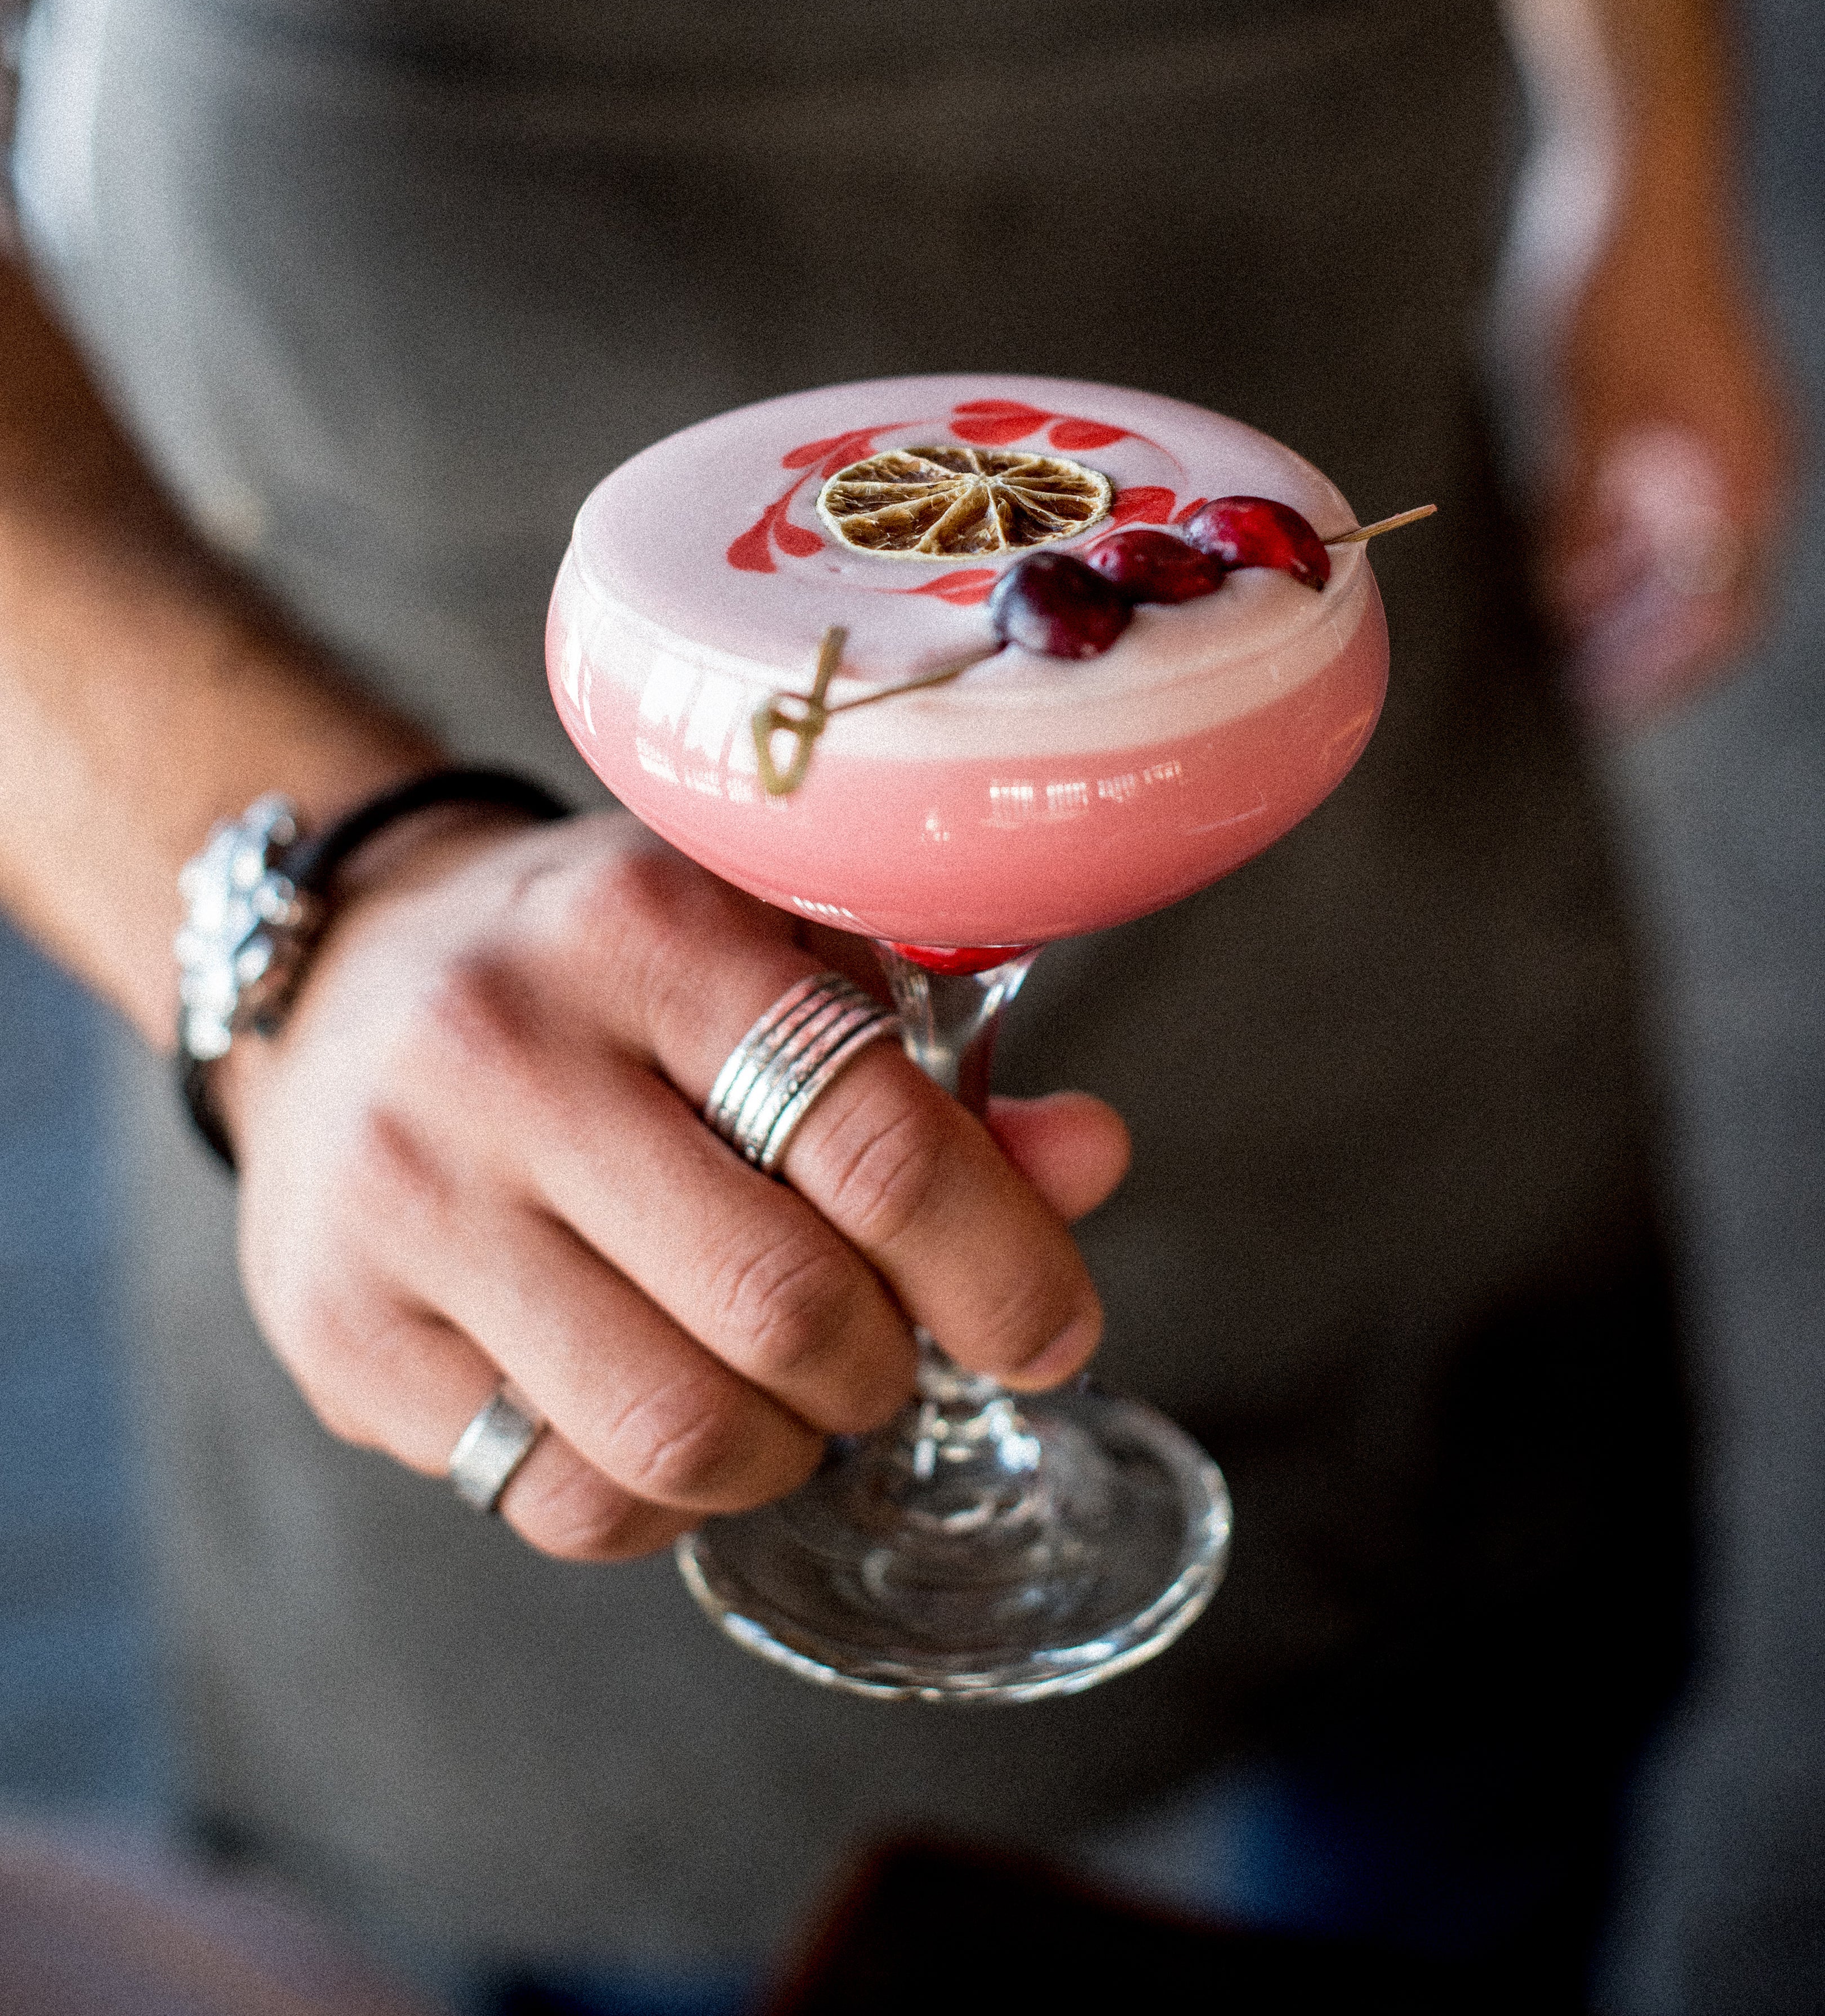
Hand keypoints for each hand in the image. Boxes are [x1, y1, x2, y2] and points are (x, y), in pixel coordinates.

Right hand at [218, 811, 1127, 1562]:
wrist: (346, 974)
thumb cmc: (606, 966)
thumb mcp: (768, 947)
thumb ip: (935, 1064)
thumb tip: (1089, 1161)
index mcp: (641, 926)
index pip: (875, 1139)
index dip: (1001, 1266)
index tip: (1051, 1327)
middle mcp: (505, 1050)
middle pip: (785, 1307)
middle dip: (889, 1366)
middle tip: (892, 1351)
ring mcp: (405, 1198)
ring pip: (673, 1434)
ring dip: (786, 1452)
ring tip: (791, 1399)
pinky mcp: (340, 1328)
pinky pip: (558, 1499)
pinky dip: (661, 1502)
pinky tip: (670, 1424)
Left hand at [1535, 132, 1796, 724]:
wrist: (1637, 166)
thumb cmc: (1607, 276)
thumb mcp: (1576, 404)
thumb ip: (1576, 509)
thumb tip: (1562, 602)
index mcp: (1739, 472)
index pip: (1718, 618)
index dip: (1657, 675)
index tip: (1591, 710)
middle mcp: (1750, 465)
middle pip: (1710, 598)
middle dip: (1641, 648)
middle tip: (1563, 689)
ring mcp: (1730, 437)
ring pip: (1689, 555)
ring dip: (1631, 599)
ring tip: (1553, 637)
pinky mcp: (1699, 408)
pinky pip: (1673, 506)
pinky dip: (1627, 542)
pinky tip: (1565, 561)